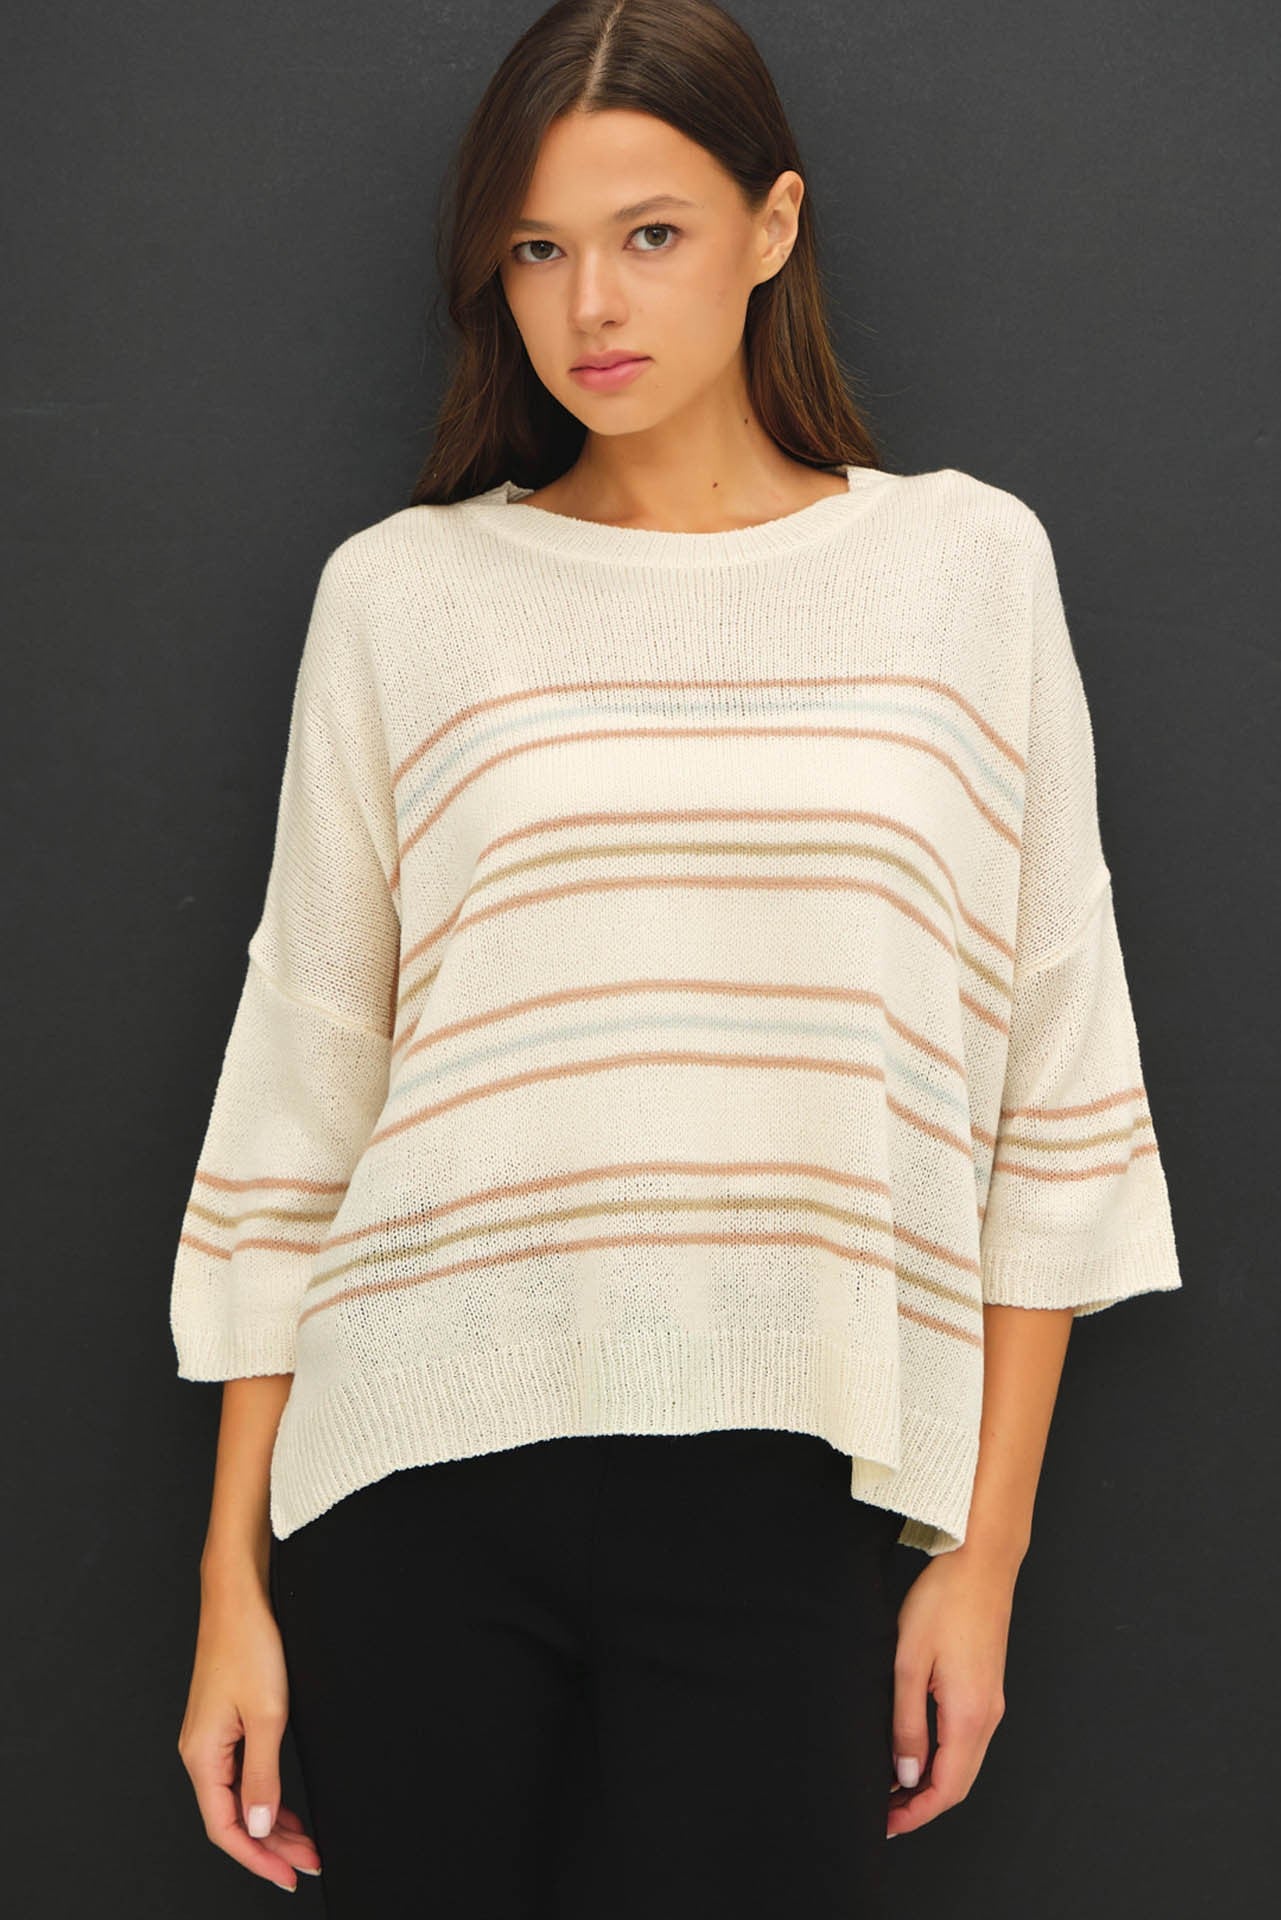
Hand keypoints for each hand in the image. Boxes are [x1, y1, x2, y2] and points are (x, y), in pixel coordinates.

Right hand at [177, 1572, 321, 1889]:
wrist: (238, 1595)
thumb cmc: (248, 1644)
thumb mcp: (267, 1716)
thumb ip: (263, 1776)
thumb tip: (260, 1827)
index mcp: (202, 1756)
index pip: (225, 1828)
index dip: (257, 1858)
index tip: (288, 1875)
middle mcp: (199, 1752)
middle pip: (232, 1818)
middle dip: (271, 1844)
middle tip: (308, 1860)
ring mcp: (210, 1738)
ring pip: (238, 1797)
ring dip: (271, 1821)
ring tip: (305, 1840)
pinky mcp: (222, 1724)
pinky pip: (240, 1774)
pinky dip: (265, 1794)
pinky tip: (286, 1805)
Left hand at [886, 1545, 1013, 1837]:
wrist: (981, 1562)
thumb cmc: (943, 1602)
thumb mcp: (908, 1662)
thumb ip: (906, 1724)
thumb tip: (905, 1775)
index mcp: (969, 1715)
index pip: (947, 1788)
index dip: (916, 1813)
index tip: (885, 1824)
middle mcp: (988, 1716)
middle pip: (960, 1784)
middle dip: (922, 1805)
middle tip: (884, 1812)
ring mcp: (992, 1702)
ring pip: (965, 1763)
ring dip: (932, 1783)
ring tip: (893, 1787)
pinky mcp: (987, 1687)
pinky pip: (968, 1740)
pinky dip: (944, 1759)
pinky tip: (917, 1752)